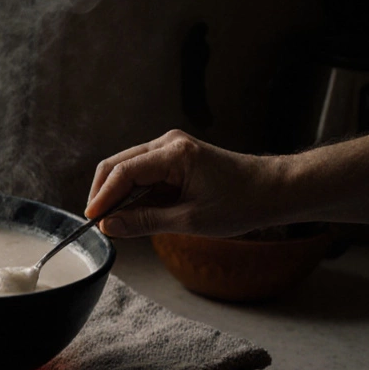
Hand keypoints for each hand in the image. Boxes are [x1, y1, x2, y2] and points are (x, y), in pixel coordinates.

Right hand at [85, 130, 282, 237]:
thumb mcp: (190, 220)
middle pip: (118, 164)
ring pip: (128, 168)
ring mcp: (171, 148)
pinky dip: (133, 193)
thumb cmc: (242, 203)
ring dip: (117, 194)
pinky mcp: (175, 157)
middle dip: (103, 194)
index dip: (102, 197)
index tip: (92, 221)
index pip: (122, 172)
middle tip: (97, 222)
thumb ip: (144, 221)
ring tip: (112, 221)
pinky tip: (131, 213)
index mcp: (174, 153)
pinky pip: (143, 173)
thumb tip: (109, 226)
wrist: (276, 190)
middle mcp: (168, 143)